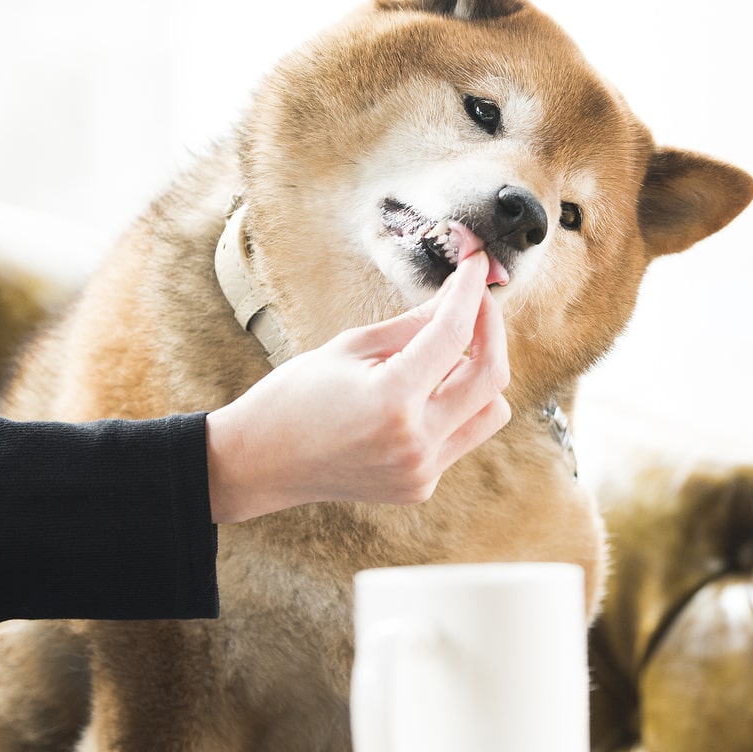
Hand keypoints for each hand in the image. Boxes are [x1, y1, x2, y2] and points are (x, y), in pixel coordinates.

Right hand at [203, 254, 510, 520]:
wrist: (260, 463)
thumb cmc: (293, 400)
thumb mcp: (351, 347)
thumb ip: (414, 323)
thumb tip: (458, 294)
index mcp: (392, 401)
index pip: (454, 334)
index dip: (471, 292)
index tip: (477, 266)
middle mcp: (415, 443)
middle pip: (492, 376)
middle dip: (491, 329)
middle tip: (476, 301)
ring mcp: (421, 471)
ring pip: (491, 411)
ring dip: (480, 373)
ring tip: (447, 352)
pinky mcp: (421, 485)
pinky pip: (463, 436)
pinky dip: (456, 406)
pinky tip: (425, 391)